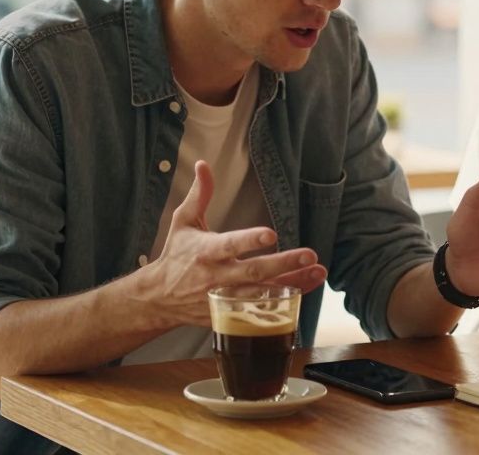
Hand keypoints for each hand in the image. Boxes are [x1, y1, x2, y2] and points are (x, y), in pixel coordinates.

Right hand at [142, 160, 325, 327]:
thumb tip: (203, 164)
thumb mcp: (183, 222)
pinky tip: (306, 289)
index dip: (248, 241)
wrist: (160, 298)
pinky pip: (261, 310)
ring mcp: (225, 299)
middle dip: (283, 264)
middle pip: (254, 272)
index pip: (229, 245)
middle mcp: (216, 276)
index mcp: (205, 251)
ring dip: (294, 283)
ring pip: (263, 293)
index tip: (270, 234)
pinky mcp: (231, 314)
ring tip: (318, 271)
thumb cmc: (176, 254)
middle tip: (310, 255)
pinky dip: (285, 303)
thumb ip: (199, 195)